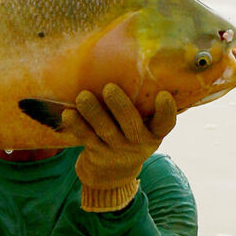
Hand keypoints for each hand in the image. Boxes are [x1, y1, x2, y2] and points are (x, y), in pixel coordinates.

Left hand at [62, 83, 176, 211]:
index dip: (166, 111)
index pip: (165, 123)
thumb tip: (129, 61)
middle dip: (120, 106)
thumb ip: (140, 104)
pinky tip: (68, 113)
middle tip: (109, 88)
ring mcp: (116, 149)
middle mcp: (138, 142)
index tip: (163, 95)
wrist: (111, 174)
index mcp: (153, 132)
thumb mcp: (142, 126)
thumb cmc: (129, 135)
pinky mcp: (96, 152)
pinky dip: (76, 125)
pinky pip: (85, 137)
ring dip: (93, 112)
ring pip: (105, 130)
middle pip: (131, 124)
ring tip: (83, 96)